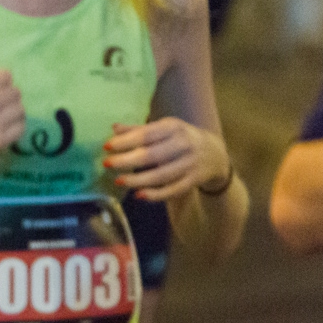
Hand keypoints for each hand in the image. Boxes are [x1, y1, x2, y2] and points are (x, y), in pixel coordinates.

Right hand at [0, 47, 24, 184]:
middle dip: (9, 98)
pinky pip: (21, 127)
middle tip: (0, 105)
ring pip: (21, 109)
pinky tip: (7, 127)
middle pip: (16, 92)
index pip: (6, 76)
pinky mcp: (0, 140)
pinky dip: (17, 127)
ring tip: (5, 116)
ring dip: (15, 112)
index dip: (3, 82)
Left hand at [104, 119, 230, 201]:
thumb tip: (114, 128)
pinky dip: (156, 194)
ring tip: (119, 181)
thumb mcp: (164, 128)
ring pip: (161, 175)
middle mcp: (183, 144)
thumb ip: (139, 130)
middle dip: (127, 161)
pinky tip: (139, 195)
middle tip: (107, 165)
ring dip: (138, 180)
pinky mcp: (194, 180)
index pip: (147, 134)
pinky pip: (173, 189)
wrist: (215, 154)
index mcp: (173, 127)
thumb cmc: (180, 138)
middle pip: (152, 155)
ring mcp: (190, 164)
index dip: (126, 141)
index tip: (106, 147)